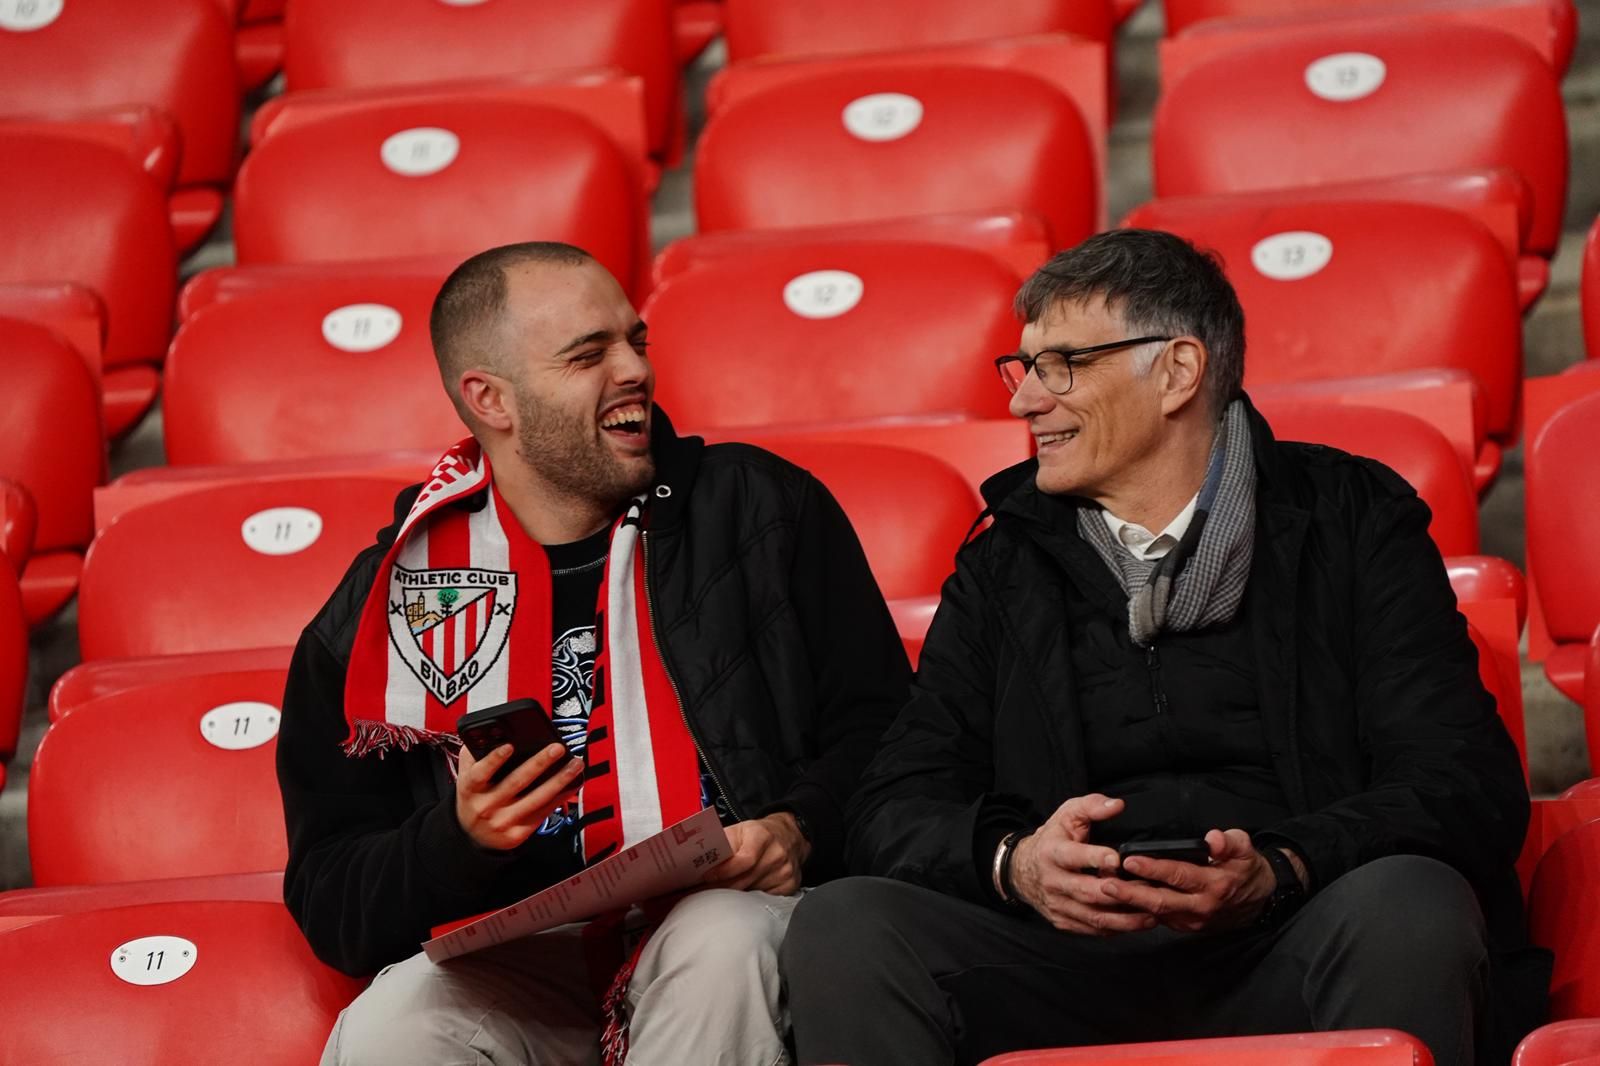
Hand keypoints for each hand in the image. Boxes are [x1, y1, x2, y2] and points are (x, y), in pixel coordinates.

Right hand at [455, 742, 583, 850]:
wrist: (471, 834)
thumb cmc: (474, 795)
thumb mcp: (466, 774)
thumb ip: (475, 754)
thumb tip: (495, 732)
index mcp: (470, 788)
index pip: (481, 772)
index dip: (494, 759)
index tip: (509, 746)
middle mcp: (485, 806)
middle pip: (515, 782)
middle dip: (539, 763)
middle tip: (557, 748)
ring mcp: (502, 821)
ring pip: (536, 799)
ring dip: (559, 780)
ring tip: (575, 764)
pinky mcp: (517, 833)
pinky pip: (543, 813)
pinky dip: (560, 797)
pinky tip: (572, 784)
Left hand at [702, 813, 810, 894]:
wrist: (787, 836)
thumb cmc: (757, 834)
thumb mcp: (738, 830)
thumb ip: (720, 843)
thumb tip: (697, 860)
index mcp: (762, 836)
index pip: (744, 859)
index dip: (724, 871)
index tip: (706, 877)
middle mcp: (776, 854)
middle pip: (745, 879)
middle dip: (719, 888)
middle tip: (698, 894)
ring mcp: (785, 872)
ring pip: (751, 893)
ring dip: (731, 897)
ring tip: (715, 897)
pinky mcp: (789, 886)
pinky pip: (763, 900)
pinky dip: (748, 902)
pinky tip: (738, 900)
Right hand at [1009, 794, 1156, 936]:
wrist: (1022, 869)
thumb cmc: (1052, 839)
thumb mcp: (1067, 814)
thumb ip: (1092, 806)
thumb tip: (1116, 805)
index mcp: (1052, 852)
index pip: (1072, 856)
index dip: (1094, 857)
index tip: (1116, 859)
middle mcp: (1053, 881)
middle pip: (1086, 891)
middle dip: (1118, 893)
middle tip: (1148, 891)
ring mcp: (1057, 904)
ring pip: (1093, 916)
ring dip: (1124, 918)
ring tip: (1151, 914)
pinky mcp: (1063, 921)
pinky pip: (1092, 929)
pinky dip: (1115, 928)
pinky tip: (1135, 923)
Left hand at [1097, 829, 1281, 932]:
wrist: (1258, 901)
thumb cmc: (1246, 869)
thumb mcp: (1245, 849)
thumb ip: (1229, 841)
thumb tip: (1213, 838)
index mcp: (1215, 884)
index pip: (1178, 875)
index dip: (1153, 869)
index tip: (1129, 861)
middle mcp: (1201, 906)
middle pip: (1160, 901)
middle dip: (1130, 894)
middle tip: (1105, 883)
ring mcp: (1193, 919)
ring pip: (1156, 913)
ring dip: (1130, 904)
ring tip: (1105, 891)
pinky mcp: (1186, 925)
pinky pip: (1159, 919)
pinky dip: (1139, 910)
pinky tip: (1120, 900)